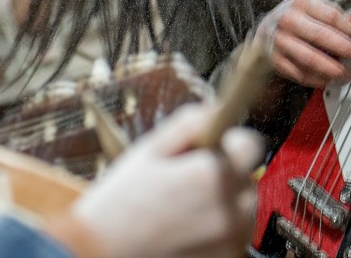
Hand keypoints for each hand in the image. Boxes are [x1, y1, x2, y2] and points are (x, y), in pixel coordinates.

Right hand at [55, 103, 263, 257]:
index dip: (229, 142)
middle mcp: (228, 209)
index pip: (251, 144)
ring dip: (223, 203)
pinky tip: (186, 230)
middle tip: (186, 182)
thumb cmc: (120, 203)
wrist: (99, 254)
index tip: (211, 149)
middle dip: (224, 174)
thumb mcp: (150, 149)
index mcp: (211, 175)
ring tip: (183, 210)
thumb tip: (219, 108)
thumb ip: (190, 122)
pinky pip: (234, 234)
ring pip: (242, 207)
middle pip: (246, 177)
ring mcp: (230, 239)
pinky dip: (218, 230)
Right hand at [255, 0, 350, 87]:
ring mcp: (281, 41)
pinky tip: (330, 79)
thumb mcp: (314, 11)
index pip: (332, 16)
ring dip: (335, 70)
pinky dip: (319, 80)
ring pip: (312, 59)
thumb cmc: (295, 20)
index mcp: (303, 3)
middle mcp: (289, 20)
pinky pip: (301, 74)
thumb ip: (338, 22)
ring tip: (349, 74)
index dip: (350, 30)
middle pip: (323, 36)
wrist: (265, 31)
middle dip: (347, 50)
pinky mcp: (276, 60)